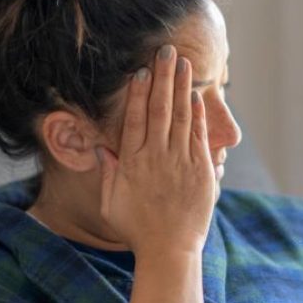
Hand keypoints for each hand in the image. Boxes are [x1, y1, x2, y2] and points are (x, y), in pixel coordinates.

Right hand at [98, 45, 215, 254]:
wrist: (169, 251)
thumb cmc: (137, 230)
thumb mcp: (112, 203)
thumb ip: (107, 173)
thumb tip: (102, 148)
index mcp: (132, 163)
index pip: (135, 120)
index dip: (138, 94)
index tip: (140, 71)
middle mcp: (156, 158)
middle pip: (160, 109)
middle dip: (163, 78)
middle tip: (166, 51)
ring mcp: (180, 163)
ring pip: (181, 117)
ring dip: (182, 88)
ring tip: (183, 64)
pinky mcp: (201, 171)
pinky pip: (199, 137)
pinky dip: (197, 115)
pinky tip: (196, 97)